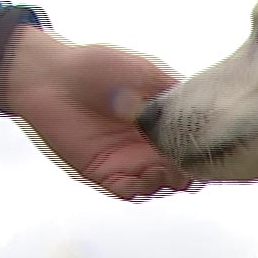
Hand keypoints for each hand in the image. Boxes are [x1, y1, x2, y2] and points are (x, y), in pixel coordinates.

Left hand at [0, 25, 192, 199]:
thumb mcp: (141, 70)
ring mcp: (129, 159)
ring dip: (167, 181)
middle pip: (183, 168)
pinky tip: (141, 178)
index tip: (207, 146)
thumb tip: (183, 116)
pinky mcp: (105, 172)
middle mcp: (151, 142)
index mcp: (164, 119)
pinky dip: (140, 190)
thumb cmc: (94, 66)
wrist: (50, 76)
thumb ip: (168, 93)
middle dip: (189, 171)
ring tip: (162, 170)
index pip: (193, 140)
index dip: (203, 146)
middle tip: (185, 164)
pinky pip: (129, 191)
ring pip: (161, 183)